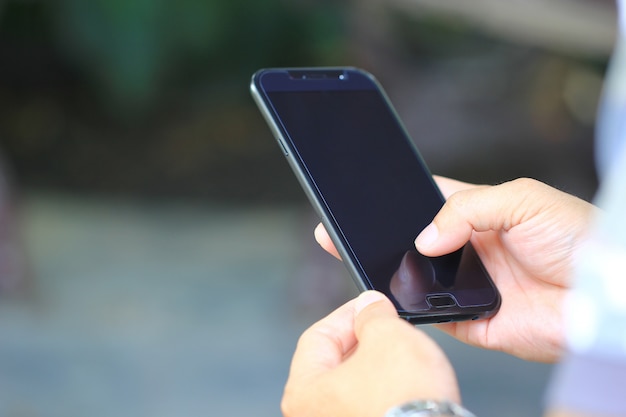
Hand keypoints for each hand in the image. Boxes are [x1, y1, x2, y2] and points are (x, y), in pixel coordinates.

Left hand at [282, 291, 459, 416]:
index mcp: (302, 393)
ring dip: (375, 367)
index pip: (318, 338)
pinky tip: (404, 385)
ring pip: (353, 387)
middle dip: (362, 341)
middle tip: (388, 327)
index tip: (369, 307)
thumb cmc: (403, 402)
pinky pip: (368, 406)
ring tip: (401, 356)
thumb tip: (370, 306)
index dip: (347, 315)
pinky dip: (384, 392)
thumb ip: (373, 314)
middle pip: (333, 364)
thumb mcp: (388, 335)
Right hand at [315, 177, 596, 361]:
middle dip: (387, 237)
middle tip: (354, 230)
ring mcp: (468, 284)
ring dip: (396, 272)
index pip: (430, 201)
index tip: (372, 197)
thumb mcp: (523, 200)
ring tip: (367, 258)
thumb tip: (424, 239)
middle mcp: (469, 248)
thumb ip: (469, 208)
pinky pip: (431, 314)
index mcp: (480, 213)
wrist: (602, 296)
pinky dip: (413, 308)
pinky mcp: (471, 320)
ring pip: (418, 278)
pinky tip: (395, 294)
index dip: (401, 199)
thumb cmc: (577, 238)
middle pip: (416, 241)